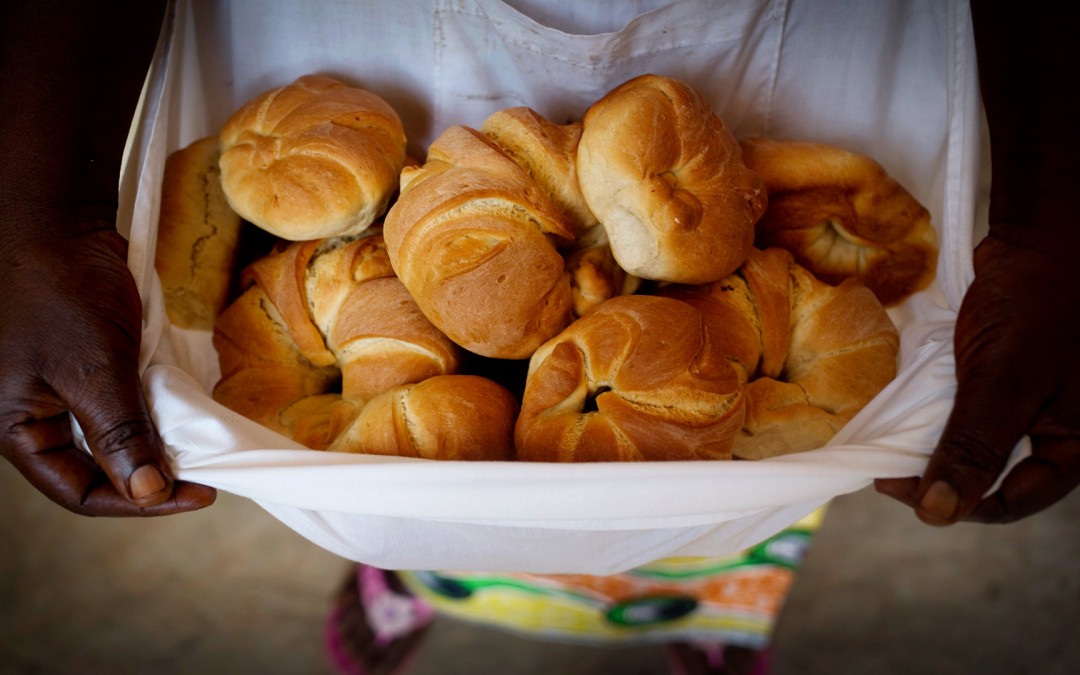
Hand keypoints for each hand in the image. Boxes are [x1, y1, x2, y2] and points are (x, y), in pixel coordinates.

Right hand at [0, 217, 215, 515]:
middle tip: (204, 473)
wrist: (60, 223)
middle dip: (149, 475)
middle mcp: (35, 418)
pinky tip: (181, 414)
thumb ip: (119, 433)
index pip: (78, 492)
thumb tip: (149, 493)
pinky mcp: (86, 369)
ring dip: (155, 445)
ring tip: (196, 446)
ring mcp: (61, 393)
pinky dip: (152, 413)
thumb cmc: (60, 292)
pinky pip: (120, 406)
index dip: (137, 503)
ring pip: (113, 440)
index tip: (197, 495)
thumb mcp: (93, 369)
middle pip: (97, 470)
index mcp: (16, 428)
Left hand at [875, 235, 1079, 523]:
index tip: (895, 486)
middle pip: (991, 474)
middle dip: (941, 472)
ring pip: (976, 441)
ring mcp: (1031, 402)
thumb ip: (974, 447)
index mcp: (1076, 445)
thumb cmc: (1038, 304)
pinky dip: (939, 412)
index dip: (955, 503)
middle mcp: (1056, 430)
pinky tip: (907, 408)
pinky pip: (970, 408)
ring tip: (891, 437)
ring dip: (935, 442)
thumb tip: (938, 513)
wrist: (1044, 236)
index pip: (1011, 501)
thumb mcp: (1002, 382)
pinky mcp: (1006, 376)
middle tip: (887, 463)